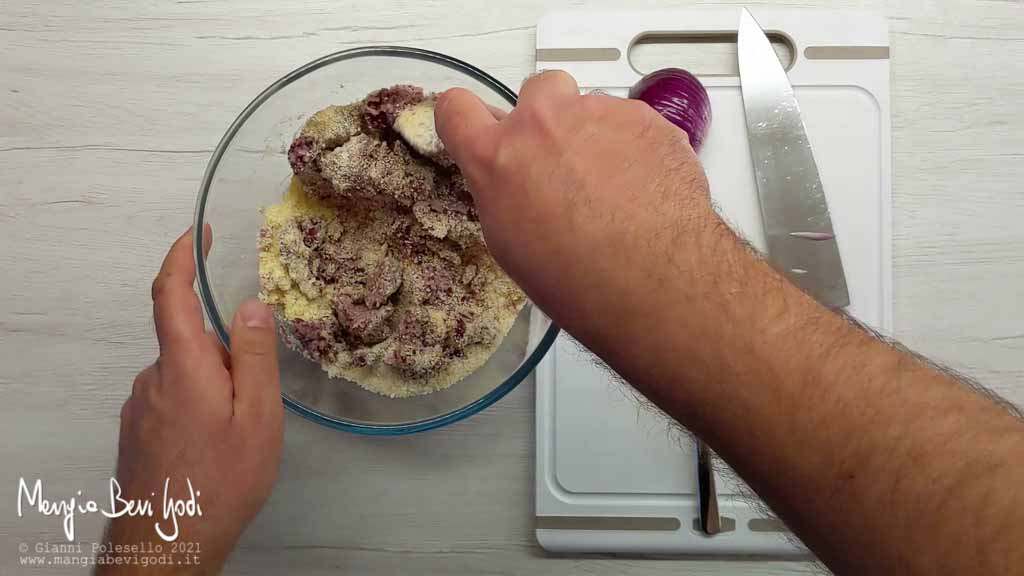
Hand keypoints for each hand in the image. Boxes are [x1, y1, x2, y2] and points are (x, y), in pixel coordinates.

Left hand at [98, 226, 282, 574]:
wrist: (165, 546)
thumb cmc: (219, 482)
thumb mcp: (256, 417)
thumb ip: (253, 357)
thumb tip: (249, 305)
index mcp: (183, 365)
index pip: (170, 293)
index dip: (182, 256)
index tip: (199, 231)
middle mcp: (152, 378)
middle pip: (190, 341)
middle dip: (226, 356)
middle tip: (255, 403)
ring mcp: (140, 407)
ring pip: (184, 375)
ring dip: (215, 388)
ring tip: (239, 437)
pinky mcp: (137, 432)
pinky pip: (171, 399)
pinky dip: (198, 408)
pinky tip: (215, 451)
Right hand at [434, 71, 715, 358]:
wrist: (653, 281)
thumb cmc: (577, 280)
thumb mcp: (512, 244)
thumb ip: (504, 190)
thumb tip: (514, 179)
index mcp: (497, 157)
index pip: (457, 109)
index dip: (468, 118)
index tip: (479, 128)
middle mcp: (542, 123)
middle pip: (537, 90)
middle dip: (549, 118)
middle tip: (566, 163)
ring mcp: (597, 112)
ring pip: (592, 109)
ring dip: (598, 138)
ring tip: (617, 190)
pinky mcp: (644, 117)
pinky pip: (634, 123)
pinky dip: (637, 148)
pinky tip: (646, 189)